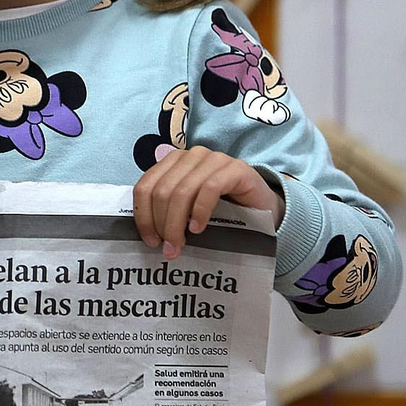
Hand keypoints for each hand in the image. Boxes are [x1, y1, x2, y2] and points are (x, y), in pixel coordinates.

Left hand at [133, 147, 282, 258]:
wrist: (262, 208)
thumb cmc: (222, 210)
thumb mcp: (188, 209)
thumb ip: (167, 211)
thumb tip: (148, 235)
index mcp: (173, 162)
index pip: (145, 186)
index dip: (143, 216)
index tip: (150, 241)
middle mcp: (191, 156)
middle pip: (162, 191)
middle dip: (162, 224)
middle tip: (168, 249)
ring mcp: (214, 159)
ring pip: (182, 191)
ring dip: (177, 223)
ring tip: (180, 245)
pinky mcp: (235, 168)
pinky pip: (210, 189)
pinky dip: (200, 211)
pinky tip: (198, 229)